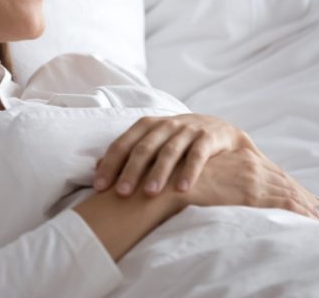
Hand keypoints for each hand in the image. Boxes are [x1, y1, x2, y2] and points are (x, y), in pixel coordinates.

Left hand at [94, 114, 256, 196]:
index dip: (110, 164)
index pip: (123, 144)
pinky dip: (190, 171)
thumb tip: (96, 167)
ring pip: (170, 151)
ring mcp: (188, 130)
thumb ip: (129, 152)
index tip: (99, 187)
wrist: (221, 131)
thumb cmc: (178, 141)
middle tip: (121, 193)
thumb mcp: (154, 142)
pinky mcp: (209, 137)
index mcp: (147, 126)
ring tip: (149, 193)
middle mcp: (166, 125)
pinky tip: (182, 189)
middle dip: (131, 171)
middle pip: (144, 148)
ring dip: (158, 172)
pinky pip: (198, 155)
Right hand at [180, 148, 318, 220]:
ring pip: (287, 192)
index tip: (303, 197)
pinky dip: (300, 210)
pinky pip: (282, 201)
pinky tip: (311, 218)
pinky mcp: (250, 192)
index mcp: (242, 158)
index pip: (273, 173)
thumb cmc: (182, 180)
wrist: (170, 182)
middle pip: (284, 182)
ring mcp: (251, 178)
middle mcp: (250, 165)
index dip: (289, 185)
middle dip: (302, 196)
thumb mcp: (205, 172)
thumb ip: (221, 176)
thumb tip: (224, 188)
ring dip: (306, 205)